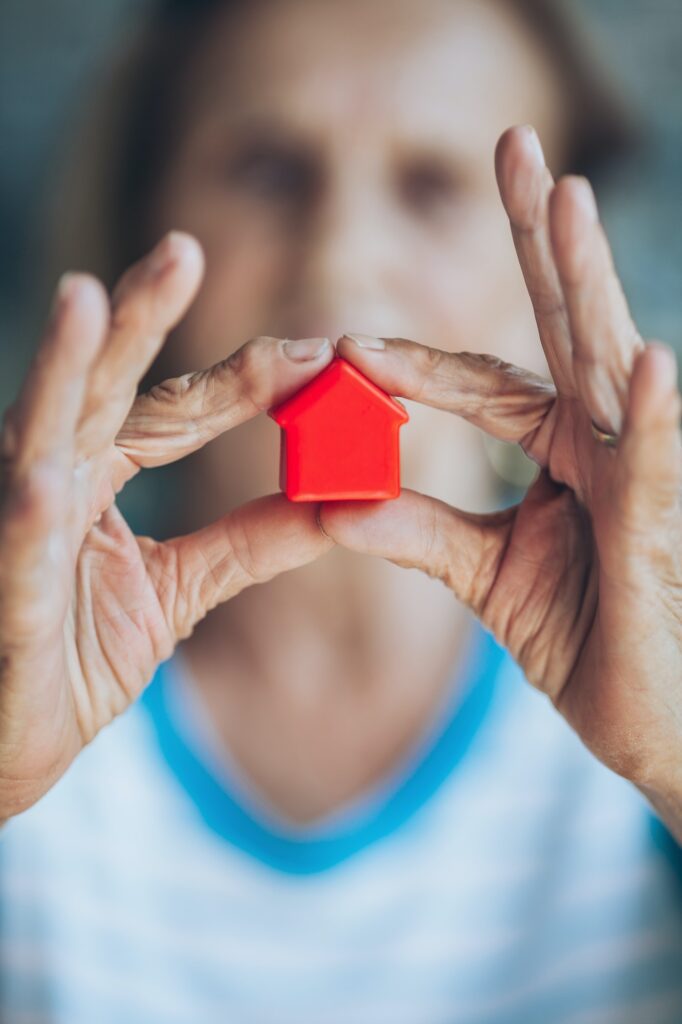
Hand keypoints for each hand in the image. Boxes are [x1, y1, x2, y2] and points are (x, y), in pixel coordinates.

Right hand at [0, 232, 333, 819]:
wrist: (10, 745)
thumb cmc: (74, 657)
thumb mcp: (179, 591)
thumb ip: (249, 542)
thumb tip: (334, 501)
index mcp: (95, 474)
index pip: (176, 409)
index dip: (247, 381)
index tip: (322, 353)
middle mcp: (49, 478)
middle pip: (100, 387)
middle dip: (140, 319)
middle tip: (184, 250)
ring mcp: (17, 524)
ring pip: (37, 435)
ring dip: (59, 370)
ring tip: (85, 298)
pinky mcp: (5, 589)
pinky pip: (15, 543)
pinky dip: (28, 510)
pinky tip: (42, 482)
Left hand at [322, 126, 681, 837]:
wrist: (655, 722)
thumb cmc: (590, 639)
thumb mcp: (488, 576)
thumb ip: (421, 533)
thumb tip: (333, 506)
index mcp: (562, 446)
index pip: (483, 383)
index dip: (414, 365)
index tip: (342, 348)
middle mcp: (605, 438)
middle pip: (564, 324)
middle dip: (539, 237)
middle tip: (515, 145)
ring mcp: (641, 472)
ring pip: (608, 363)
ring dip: (589, 282)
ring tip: (567, 198)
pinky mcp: (663, 525)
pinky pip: (654, 463)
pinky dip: (651, 415)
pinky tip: (647, 360)